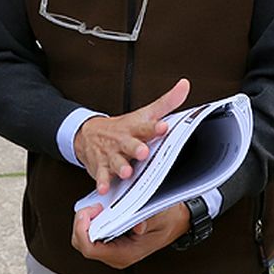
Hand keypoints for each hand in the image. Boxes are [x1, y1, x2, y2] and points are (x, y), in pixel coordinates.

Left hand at [71, 200, 191, 268]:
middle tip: (92, 206)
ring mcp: (113, 251)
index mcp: (126, 254)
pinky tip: (99, 211)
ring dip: (85, 223)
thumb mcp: (160, 217)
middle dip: (81, 224)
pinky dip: (90, 223)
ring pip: (84, 241)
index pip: (91, 249)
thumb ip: (147, 222)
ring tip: (96, 207)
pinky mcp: (112, 244)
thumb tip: (137, 227)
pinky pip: (92, 237)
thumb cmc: (169, 221)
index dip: (83, 230)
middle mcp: (116, 256)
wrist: (177, 223)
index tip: (89, 211)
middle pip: (83, 245)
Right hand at [72, 78, 190, 195]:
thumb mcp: (144, 114)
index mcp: (135, 128)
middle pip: (129, 144)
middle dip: (135, 148)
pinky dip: (102, 182)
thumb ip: (166, 103)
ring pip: (116, 161)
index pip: (146, 126)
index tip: (163, 127)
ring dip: (120, 167)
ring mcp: (111, 154)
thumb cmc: (122, 127)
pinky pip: (101, 176)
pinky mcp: (101, 167)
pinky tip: (104, 188)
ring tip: (126, 172)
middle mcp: (122, 141)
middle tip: (143, 152)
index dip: (155, 127)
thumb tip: (185, 85)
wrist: (88, 134)